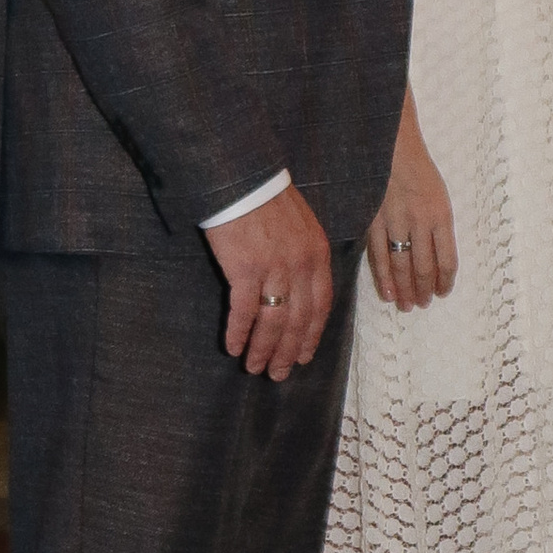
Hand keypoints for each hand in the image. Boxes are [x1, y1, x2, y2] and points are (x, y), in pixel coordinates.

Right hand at [205, 182, 334, 378]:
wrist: (242, 178)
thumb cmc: (267, 199)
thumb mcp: (301, 225)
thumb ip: (305, 255)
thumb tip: (300, 287)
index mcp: (318, 254)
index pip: (321, 305)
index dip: (312, 335)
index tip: (304, 356)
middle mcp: (301, 265)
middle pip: (298, 320)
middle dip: (288, 352)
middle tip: (279, 374)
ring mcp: (275, 268)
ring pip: (273, 322)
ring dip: (263, 349)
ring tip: (254, 368)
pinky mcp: (246, 269)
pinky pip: (244, 311)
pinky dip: (238, 332)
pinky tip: (232, 347)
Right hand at [367, 101, 456, 309]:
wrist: (391, 144)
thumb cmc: (418, 168)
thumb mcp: (439, 194)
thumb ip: (438, 226)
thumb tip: (437, 259)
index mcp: (441, 214)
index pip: (448, 259)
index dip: (445, 280)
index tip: (442, 293)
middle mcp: (420, 221)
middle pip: (424, 267)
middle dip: (424, 290)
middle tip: (422, 304)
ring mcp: (395, 222)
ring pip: (401, 266)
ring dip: (405, 290)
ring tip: (407, 305)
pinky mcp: (373, 220)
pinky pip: (379, 256)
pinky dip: (384, 277)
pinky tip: (388, 293)